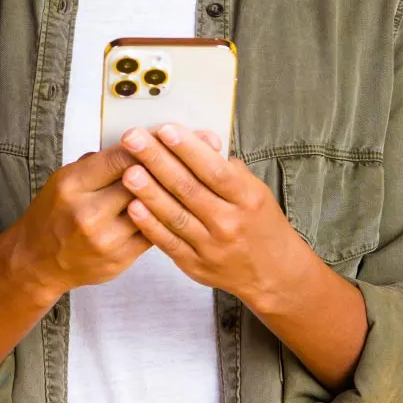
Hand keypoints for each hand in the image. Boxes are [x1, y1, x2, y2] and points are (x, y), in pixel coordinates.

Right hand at [8, 130, 224, 297]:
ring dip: (181, 189)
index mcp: (73, 184)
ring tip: (208, 172)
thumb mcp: (67, 178)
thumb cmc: (55, 212)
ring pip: (153, 209)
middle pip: (142, 181)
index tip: (176, 131)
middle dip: (175, 161)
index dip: (151, 142)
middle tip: (205, 143)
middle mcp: (88, 212)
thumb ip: (102, 163)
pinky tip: (191, 202)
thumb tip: (144, 141)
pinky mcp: (119, 259)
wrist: (39, 261)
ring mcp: (105, 239)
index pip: (121, 157)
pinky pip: (154, 233)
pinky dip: (172, 216)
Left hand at [116, 122, 316, 314]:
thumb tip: (198, 141)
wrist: (273, 273)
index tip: (165, 130)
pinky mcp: (195, 265)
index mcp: (247, 198)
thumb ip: (227, 169)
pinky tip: (133, 206)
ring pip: (175, 215)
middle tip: (133, 139)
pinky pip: (168, 242)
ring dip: (149, 192)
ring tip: (128, 171)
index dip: (188, 149)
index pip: (214, 169)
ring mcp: (211, 246)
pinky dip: (150, 225)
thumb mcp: (256, 191)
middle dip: (157, 160)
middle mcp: (229, 222)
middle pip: (188, 188)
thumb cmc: (261, 224)